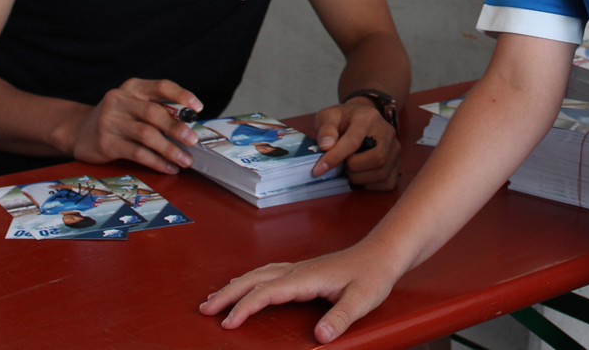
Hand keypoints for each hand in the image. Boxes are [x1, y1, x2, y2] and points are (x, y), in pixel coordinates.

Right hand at [62, 78, 203, 173]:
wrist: (79, 131)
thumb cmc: (117, 118)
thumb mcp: (133, 104)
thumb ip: (157, 108)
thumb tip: (189, 125)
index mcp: (133, 87)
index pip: (162, 86)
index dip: (182, 95)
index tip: (198, 108)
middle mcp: (120, 101)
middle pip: (154, 113)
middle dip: (177, 128)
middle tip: (193, 140)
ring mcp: (110, 121)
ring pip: (147, 135)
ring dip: (170, 149)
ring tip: (185, 160)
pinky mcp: (106, 143)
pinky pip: (137, 153)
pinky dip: (157, 161)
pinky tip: (169, 167)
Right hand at [200, 245, 398, 340]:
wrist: (383, 253)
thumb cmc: (373, 275)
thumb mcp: (362, 299)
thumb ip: (341, 317)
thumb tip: (320, 336)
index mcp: (307, 277)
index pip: (268, 291)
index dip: (246, 306)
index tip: (228, 323)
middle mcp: (299, 270)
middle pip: (255, 278)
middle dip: (228, 293)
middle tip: (205, 309)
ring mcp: (300, 269)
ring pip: (259, 274)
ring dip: (235, 285)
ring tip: (214, 298)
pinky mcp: (303, 271)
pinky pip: (268, 274)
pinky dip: (250, 281)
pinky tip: (246, 286)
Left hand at [311, 101, 399, 189]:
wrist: (361, 119)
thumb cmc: (343, 120)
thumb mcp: (328, 116)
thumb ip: (325, 129)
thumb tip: (327, 145)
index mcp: (368, 117)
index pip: (354, 141)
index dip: (335, 157)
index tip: (319, 169)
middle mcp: (388, 132)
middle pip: (378, 158)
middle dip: (354, 168)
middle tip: (342, 165)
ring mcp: (395, 148)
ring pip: (383, 173)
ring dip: (360, 178)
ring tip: (350, 169)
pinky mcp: (397, 163)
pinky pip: (387, 182)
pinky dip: (370, 184)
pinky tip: (361, 175)